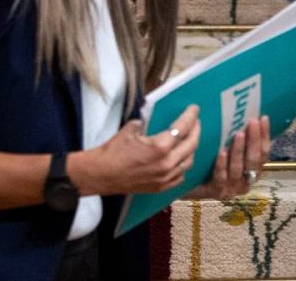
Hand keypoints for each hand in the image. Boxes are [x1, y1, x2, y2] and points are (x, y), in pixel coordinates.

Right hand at [70, 105, 200, 195]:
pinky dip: (183, 166)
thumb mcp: (130, 129)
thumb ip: (145, 122)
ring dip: (191, 148)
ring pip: (188, 162)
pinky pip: (180, 176)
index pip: (183, 128)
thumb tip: (150, 118)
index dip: (190, 117)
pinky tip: (181, 159)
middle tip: (195, 122)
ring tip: (190, 139)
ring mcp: (165, 178)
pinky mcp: (160, 187)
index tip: (195, 109)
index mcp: (160, 147)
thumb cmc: (112, 152)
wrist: (99, 175)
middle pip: (191, 145)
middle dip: (196, 130)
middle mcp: (167, 164)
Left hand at [190, 115, 268, 199]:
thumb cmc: (211, 163)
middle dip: (254, 140)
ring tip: (239, 134)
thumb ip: (240, 140)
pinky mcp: (217, 192)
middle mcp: (246, 182)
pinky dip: (222, 164)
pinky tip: (221, 152)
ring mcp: (232, 189)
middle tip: (252, 122)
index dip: (264, 135)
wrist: (189, 184)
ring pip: (238, 168)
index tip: (263, 118)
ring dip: (239, 150)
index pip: (264, 153)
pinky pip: (221, 177)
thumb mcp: (229, 151)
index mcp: (253, 172)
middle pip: (254, 160)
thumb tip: (247, 114)